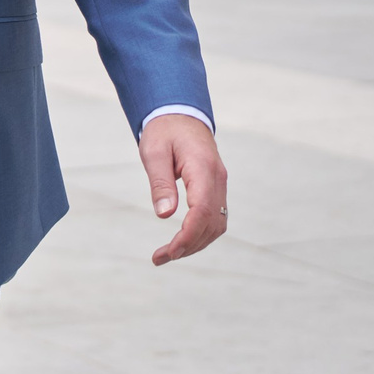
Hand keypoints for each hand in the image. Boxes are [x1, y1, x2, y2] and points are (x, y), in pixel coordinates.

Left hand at [140, 114, 226, 265]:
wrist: (180, 115)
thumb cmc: (164, 131)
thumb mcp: (153, 152)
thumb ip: (160, 183)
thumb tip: (165, 215)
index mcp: (203, 168)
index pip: (202, 210)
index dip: (188, 235)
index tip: (169, 252)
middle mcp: (218, 179)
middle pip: (211, 223)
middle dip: (188, 245)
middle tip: (159, 258)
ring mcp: (220, 185)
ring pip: (216, 225)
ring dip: (195, 243)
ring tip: (167, 254)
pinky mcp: (216, 189)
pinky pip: (214, 218)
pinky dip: (201, 234)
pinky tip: (182, 241)